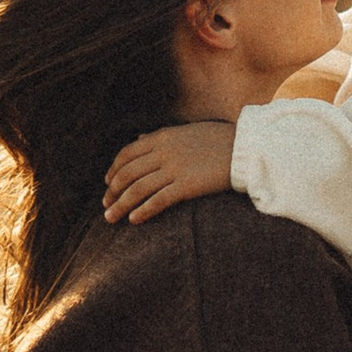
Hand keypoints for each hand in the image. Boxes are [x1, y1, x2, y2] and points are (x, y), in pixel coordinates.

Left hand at [104, 119, 235, 222]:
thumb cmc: (218, 139)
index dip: (113, 170)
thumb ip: (160, 136)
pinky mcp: (188, 186)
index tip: (107, 183)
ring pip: (138, 189)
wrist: (245, 149)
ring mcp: (175, 169)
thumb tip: (139, 138)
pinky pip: (159, 200)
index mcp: (163, 137)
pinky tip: (134, 220)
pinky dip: (143, 210)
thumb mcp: (185, 131)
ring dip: (120, 204)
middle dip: (112, 191)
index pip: (127, 154)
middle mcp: (165, 152)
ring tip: (110, 218)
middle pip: (128, 173)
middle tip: (105, 205)